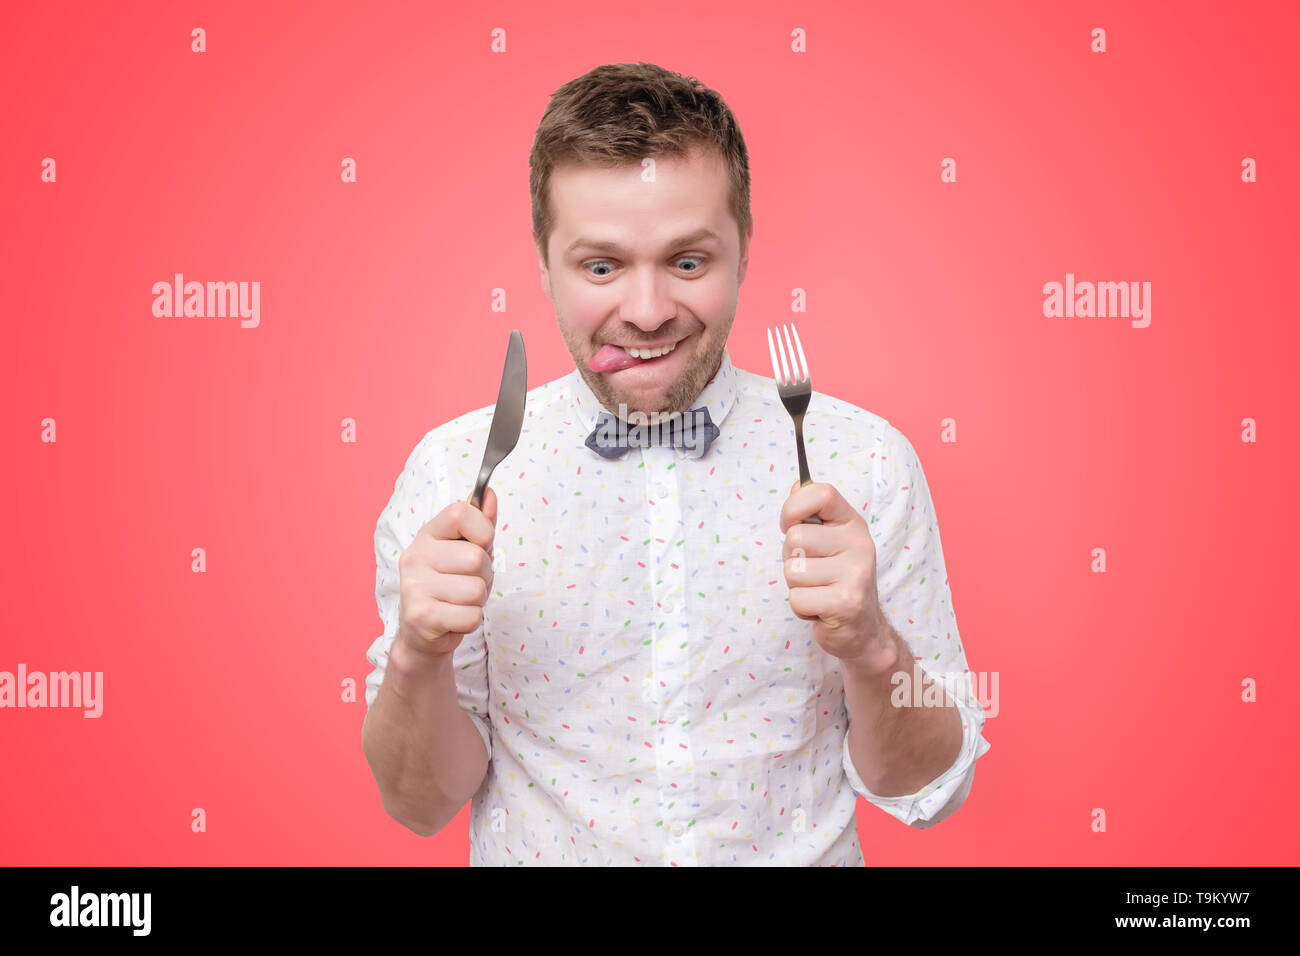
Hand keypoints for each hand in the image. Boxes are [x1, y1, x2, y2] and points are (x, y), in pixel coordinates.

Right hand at [396, 486, 497, 661]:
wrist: (422, 632)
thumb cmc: (449, 586)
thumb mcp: (464, 549)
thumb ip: (480, 523)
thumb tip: (489, 493)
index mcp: (427, 535)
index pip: (461, 513)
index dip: (483, 531)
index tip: (478, 545)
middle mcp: (415, 557)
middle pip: (476, 558)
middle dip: (484, 575)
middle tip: (466, 583)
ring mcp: (414, 587)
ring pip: (476, 589)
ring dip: (477, 601)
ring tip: (459, 602)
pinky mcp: (422, 617)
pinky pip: (471, 616)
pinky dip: (470, 621)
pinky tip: (453, 619)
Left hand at [779, 479, 896, 674]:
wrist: (864, 629)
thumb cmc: (837, 580)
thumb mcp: (829, 541)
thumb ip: (812, 513)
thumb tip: (798, 484)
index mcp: (852, 523)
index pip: (820, 493)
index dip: (793, 507)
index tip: (789, 525)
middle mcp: (859, 544)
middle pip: (795, 537)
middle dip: (793, 559)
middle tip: (814, 573)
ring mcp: (856, 573)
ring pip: (793, 571)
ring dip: (797, 587)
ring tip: (819, 591)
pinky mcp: (847, 602)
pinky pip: (797, 599)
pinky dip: (801, 609)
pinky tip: (821, 609)